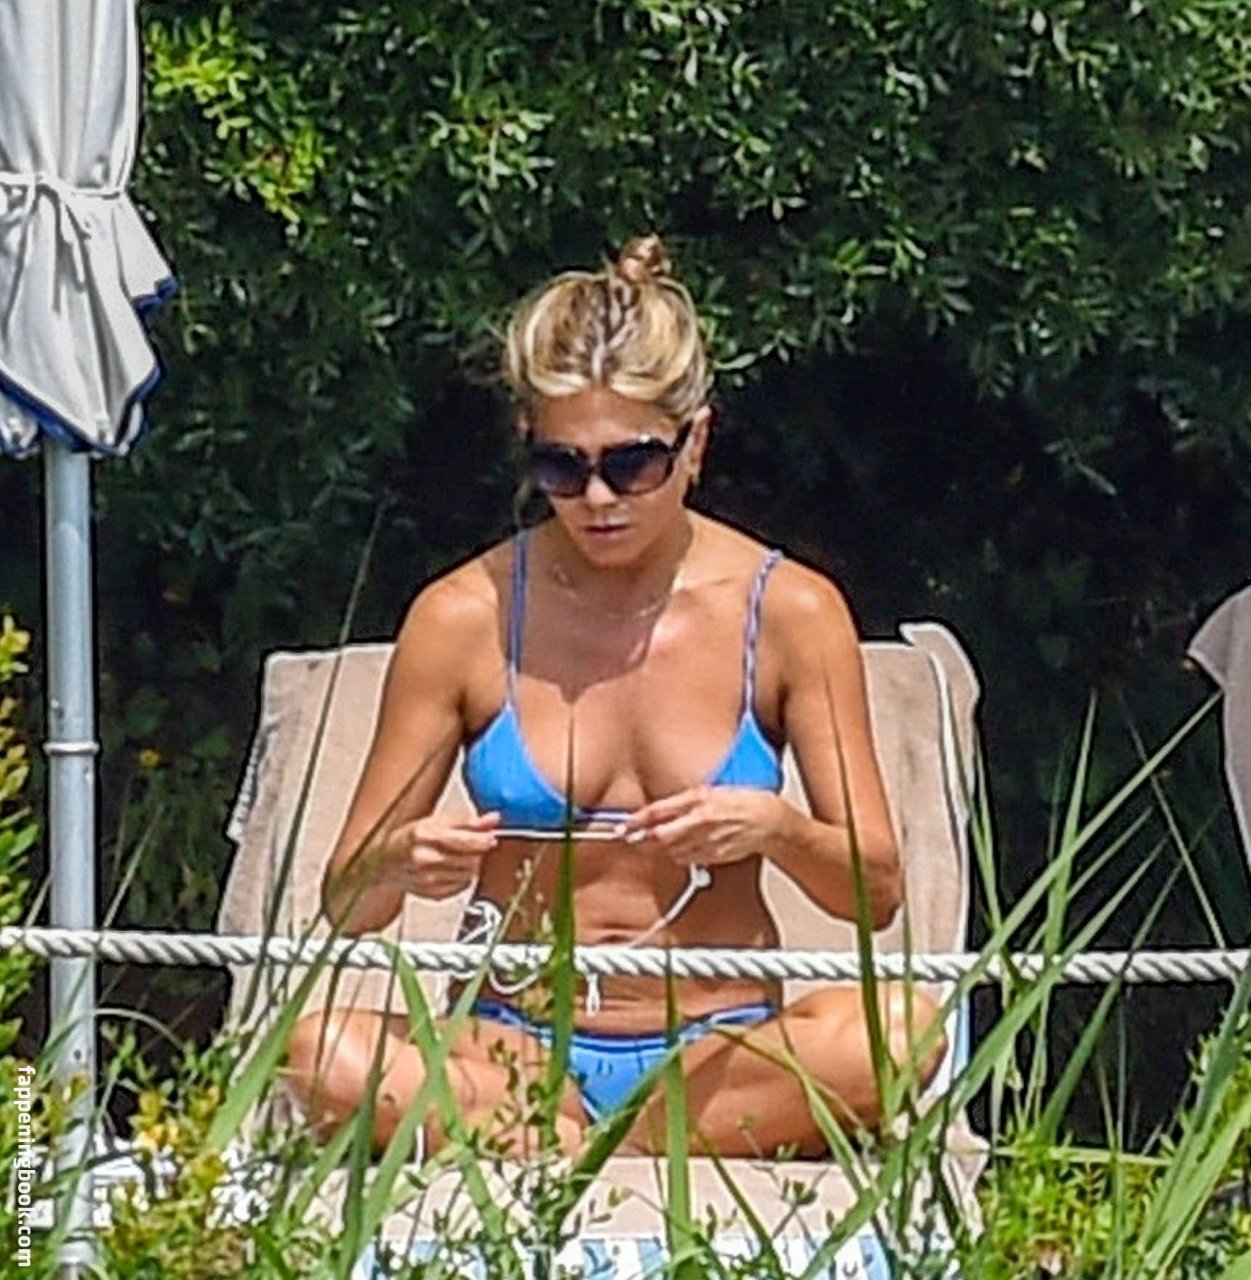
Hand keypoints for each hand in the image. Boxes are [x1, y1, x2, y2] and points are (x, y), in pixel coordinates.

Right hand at [379, 812, 499, 899]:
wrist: (385, 861)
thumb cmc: (410, 838)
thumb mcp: (437, 821)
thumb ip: (468, 822)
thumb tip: (492, 819)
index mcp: (424, 835)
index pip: (463, 840)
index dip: (482, 840)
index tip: (491, 837)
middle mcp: (424, 858)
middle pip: (468, 859)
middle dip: (477, 852)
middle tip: (474, 845)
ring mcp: (427, 879)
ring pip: (467, 874)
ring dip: (471, 865)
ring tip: (461, 857)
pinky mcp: (431, 893)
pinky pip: (461, 887)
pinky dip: (462, 878)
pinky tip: (452, 870)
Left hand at [615, 787, 788, 867]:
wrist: (771, 822)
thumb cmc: (743, 801)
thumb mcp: (711, 791)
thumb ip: (684, 801)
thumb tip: (658, 812)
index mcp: (701, 799)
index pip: (660, 811)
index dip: (638, 820)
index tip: (625, 825)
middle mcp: (702, 821)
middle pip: (662, 836)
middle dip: (646, 838)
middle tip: (633, 837)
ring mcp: (709, 841)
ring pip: (673, 850)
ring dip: (664, 847)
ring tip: (663, 839)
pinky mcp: (714, 856)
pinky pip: (689, 858)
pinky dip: (682, 854)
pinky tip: (687, 846)